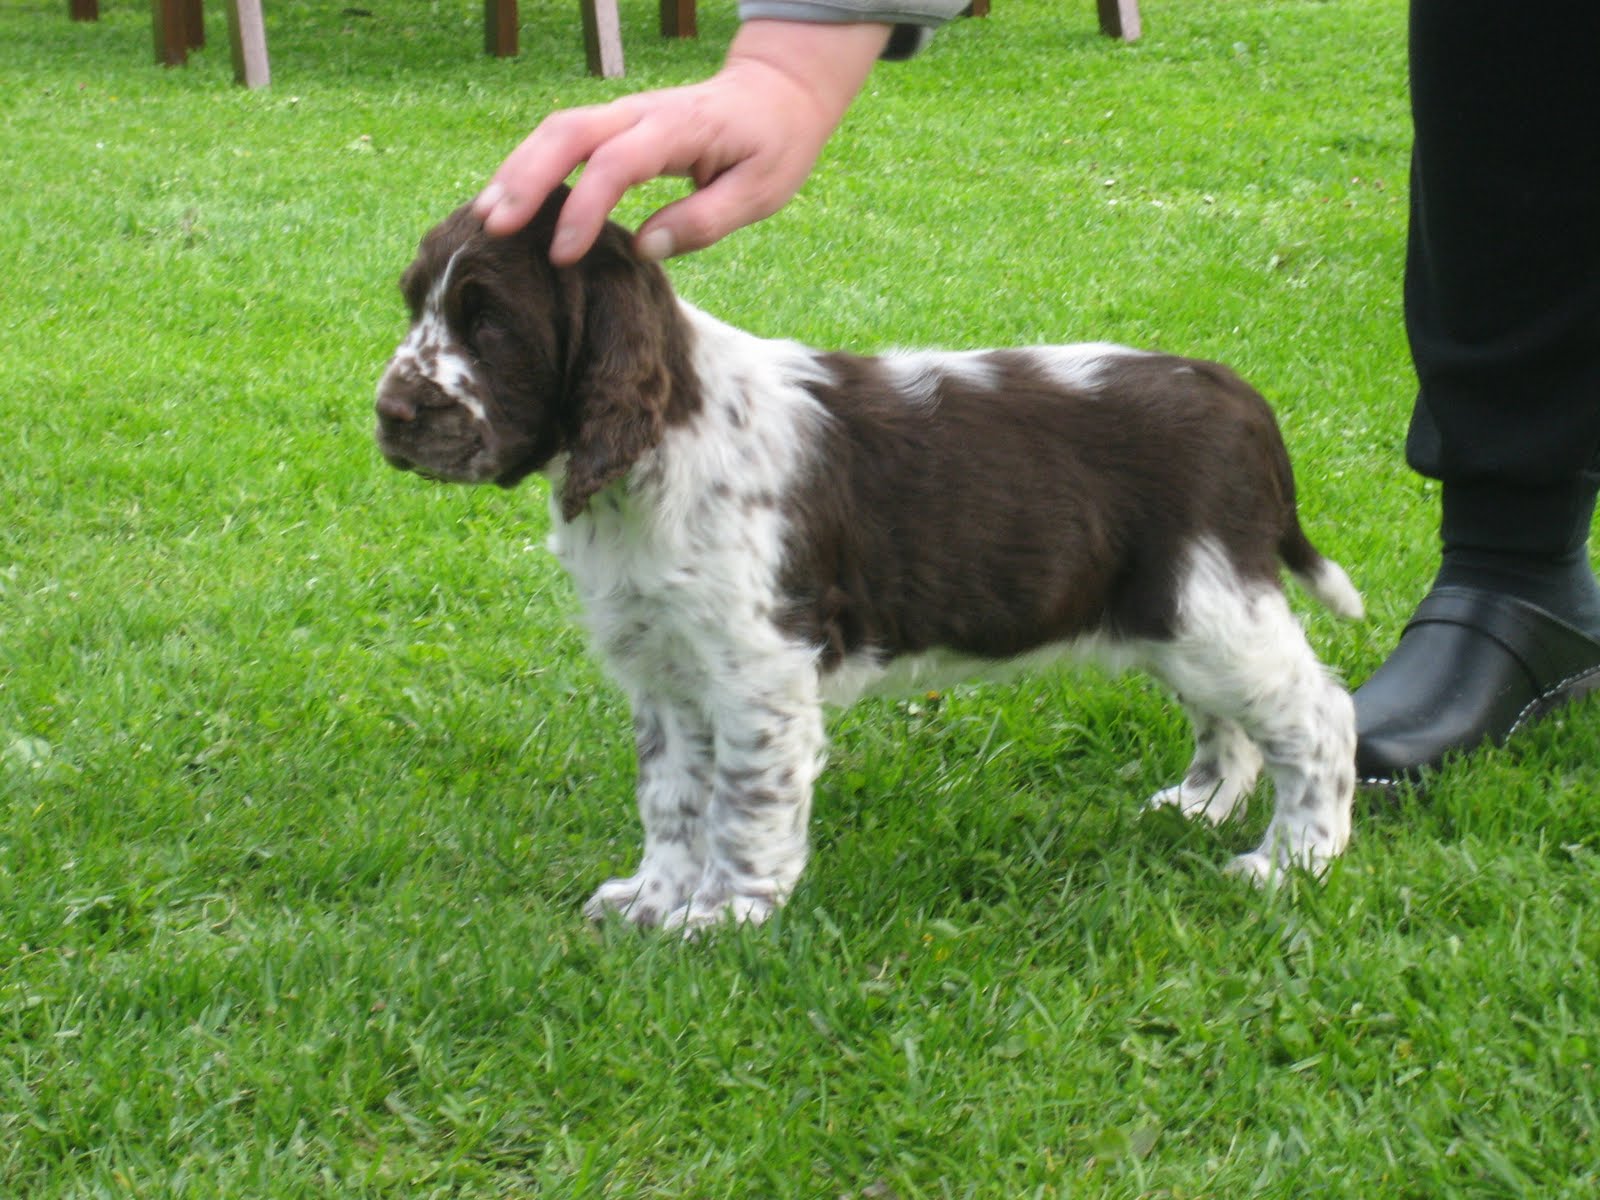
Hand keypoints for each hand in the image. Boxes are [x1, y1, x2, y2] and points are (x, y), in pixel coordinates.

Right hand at [473, 20, 891, 263]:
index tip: (562, 256)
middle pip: (567, 133)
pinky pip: (565, 140)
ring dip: (517, 171)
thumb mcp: (760, 192)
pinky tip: (510, 202)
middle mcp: (642, 112)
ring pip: (557, 131)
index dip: (584, 209)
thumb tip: (645, 248)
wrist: (778, 93)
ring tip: (485, 218)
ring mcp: (625, 113)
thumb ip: (705, 221)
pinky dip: (532, 166)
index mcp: (680, 128)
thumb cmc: (773, 145)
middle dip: (526, 178)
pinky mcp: (617, 125)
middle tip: (493, 227)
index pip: (616, 164)